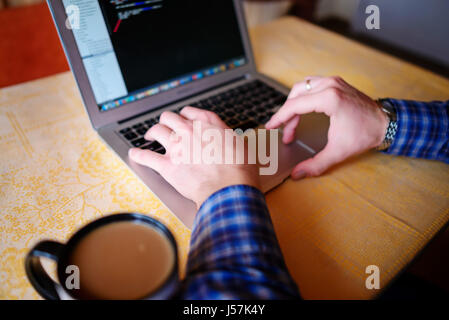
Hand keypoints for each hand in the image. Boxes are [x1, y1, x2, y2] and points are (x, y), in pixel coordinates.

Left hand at [128, 107, 259, 207]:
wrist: (229, 188)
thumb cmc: (239, 169)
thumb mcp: (240, 144)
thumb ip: (226, 136)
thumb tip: (226, 136)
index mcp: (207, 124)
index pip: (188, 112)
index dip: (184, 116)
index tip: (183, 120)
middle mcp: (189, 131)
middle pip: (169, 118)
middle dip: (166, 122)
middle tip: (165, 127)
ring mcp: (176, 147)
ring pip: (156, 131)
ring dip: (151, 132)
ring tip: (150, 136)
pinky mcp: (167, 166)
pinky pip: (146, 156)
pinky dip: (138, 155)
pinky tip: (134, 154)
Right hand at [265, 76, 387, 178]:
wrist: (387, 123)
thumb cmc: (365, 133)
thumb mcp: (338, 151)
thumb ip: (316, 164)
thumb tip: (298, 174)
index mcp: (329, 99)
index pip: (295, 105)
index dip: (279, 118)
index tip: (270, 126)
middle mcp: (330, 85)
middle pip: (296, 95)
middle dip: (287, 115)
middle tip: (286, 133)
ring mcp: (334, 81)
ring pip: (303, 87)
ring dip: (294, 103)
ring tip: (292, 122)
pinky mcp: (337, 83)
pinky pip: (312, 84)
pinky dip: (304, 96)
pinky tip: (303, 108)